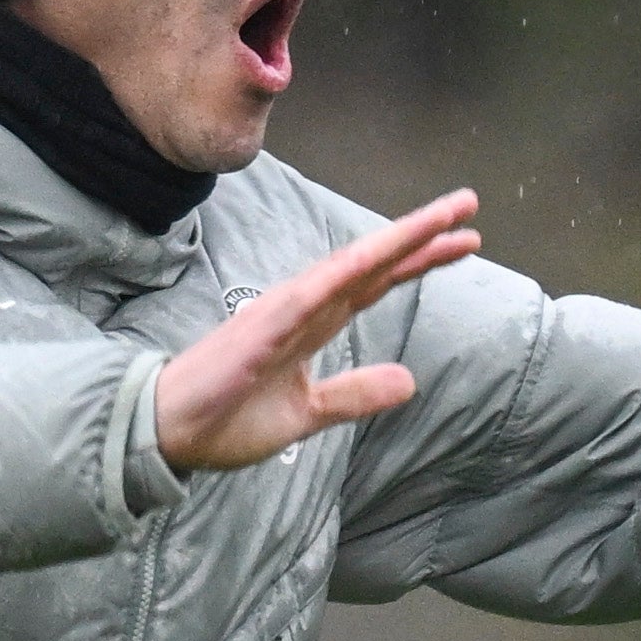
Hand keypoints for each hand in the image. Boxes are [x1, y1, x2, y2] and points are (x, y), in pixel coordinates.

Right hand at [156, 190, 481, 472]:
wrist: (170, 435)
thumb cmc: (227, 419)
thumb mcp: (307, 413)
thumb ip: (354, 395)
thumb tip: (409, 382)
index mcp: (315, 324)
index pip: (378, 283)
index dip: (421, 261)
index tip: (466, 242)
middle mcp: (304, 306)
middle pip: (374, 263)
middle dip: (422, 234)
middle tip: (469, 204)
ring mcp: (283, 312)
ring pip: (350, 266)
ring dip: (395, 240)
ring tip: (441, 216)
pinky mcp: (261, 329)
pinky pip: (309, 295)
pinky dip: (343, 272)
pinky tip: (376, 255)